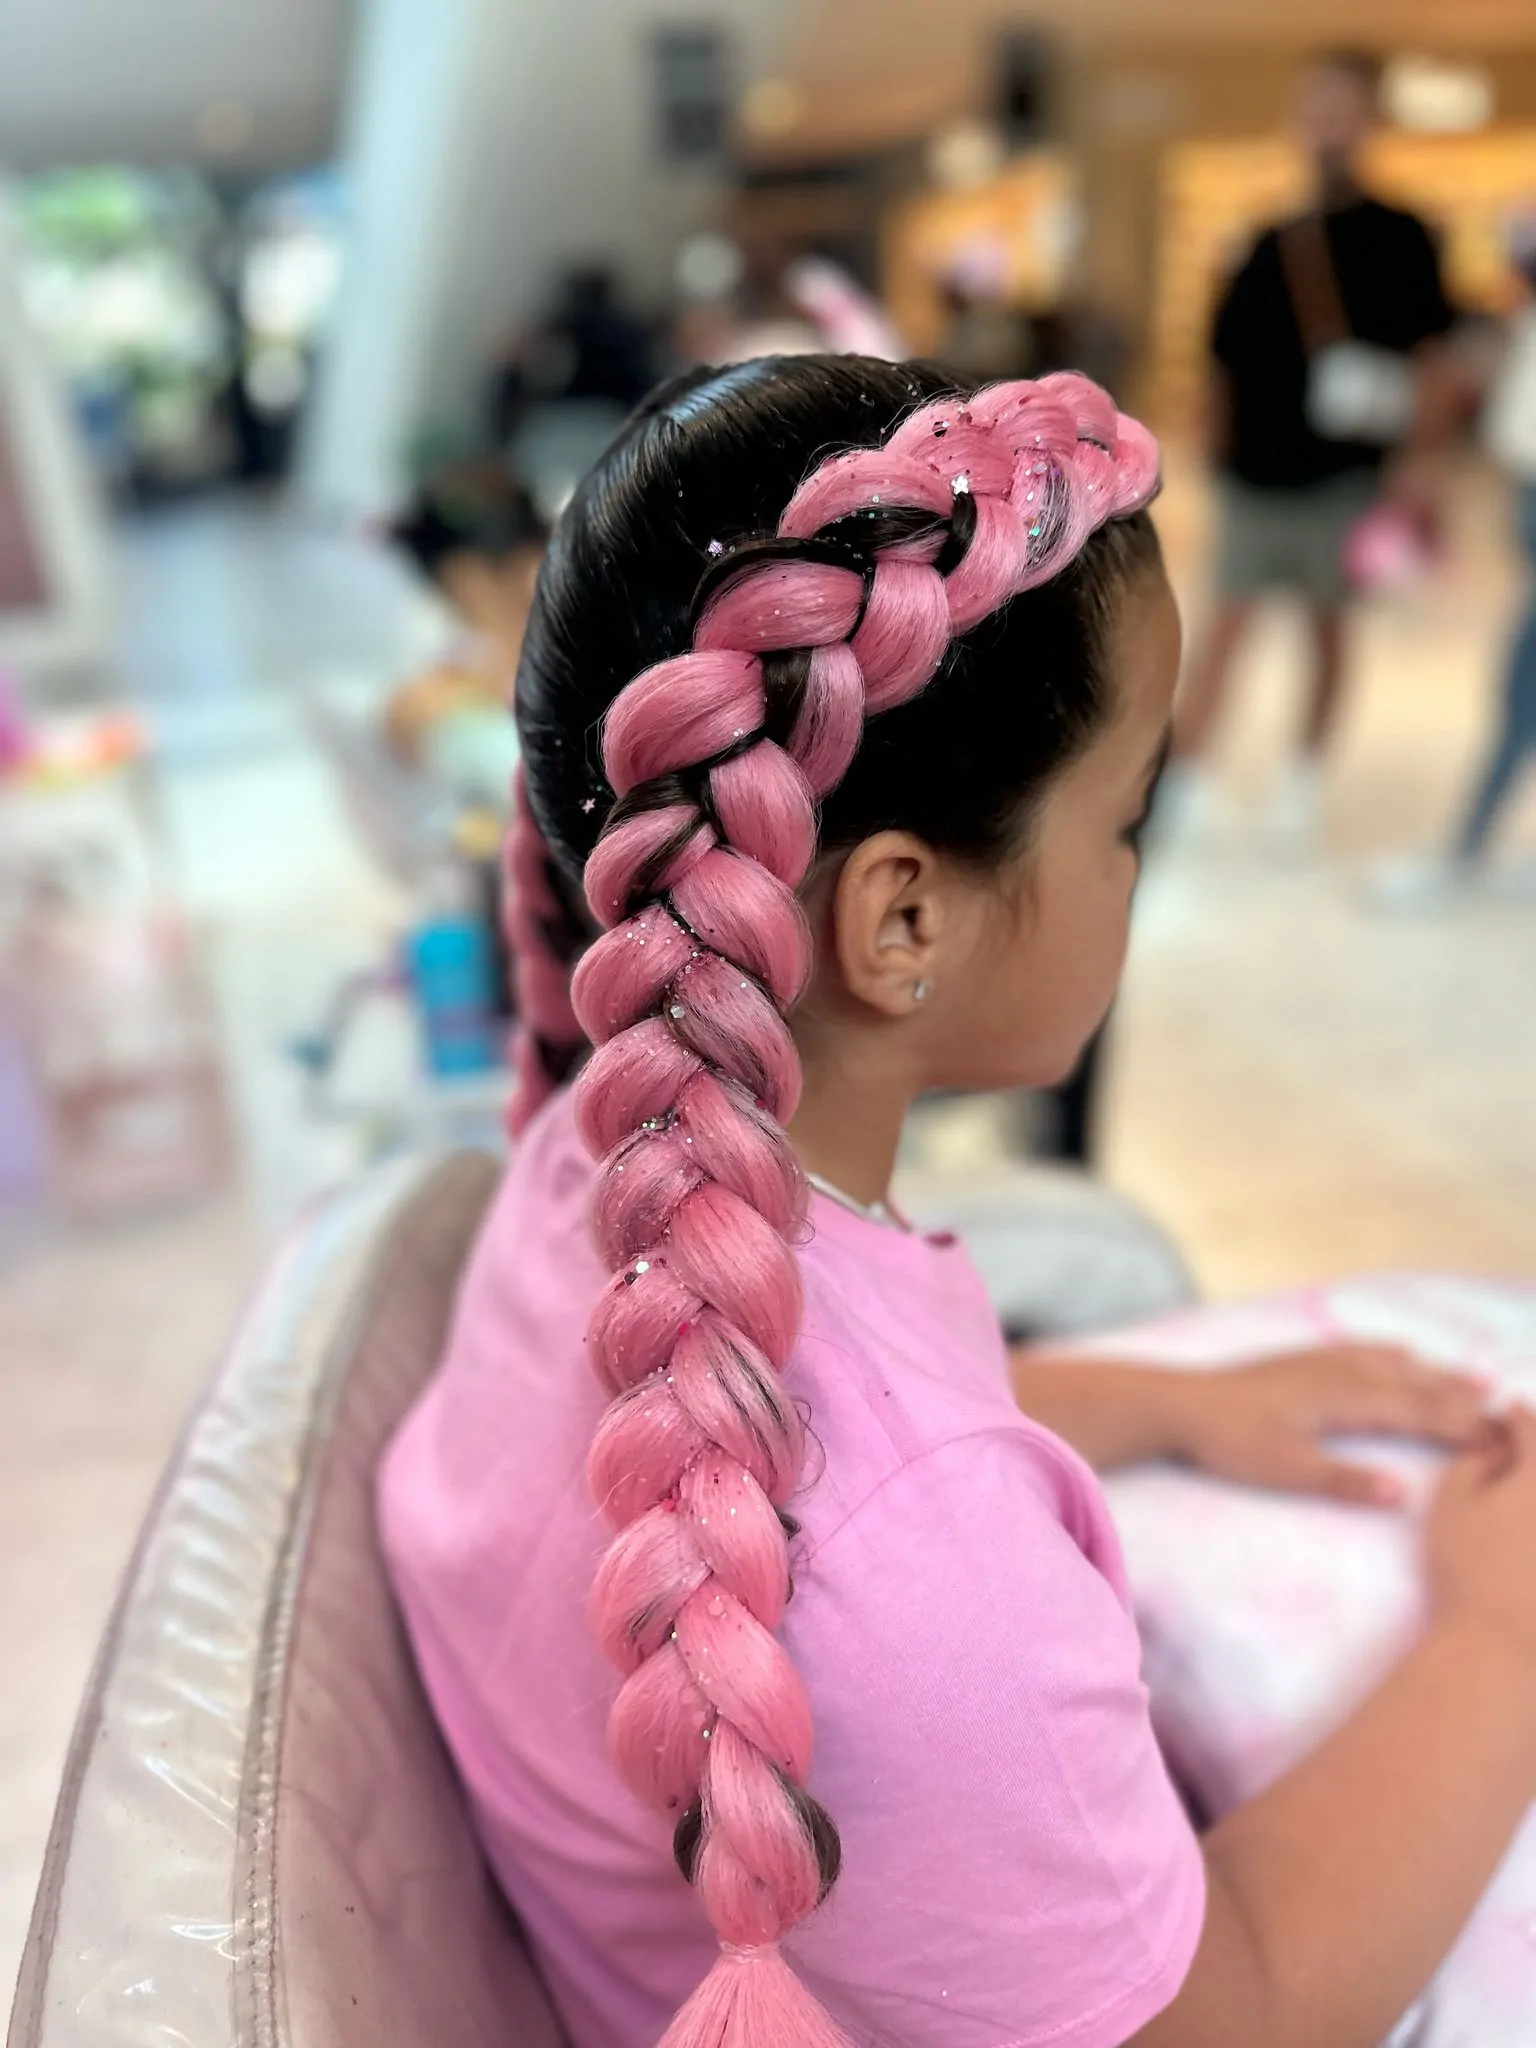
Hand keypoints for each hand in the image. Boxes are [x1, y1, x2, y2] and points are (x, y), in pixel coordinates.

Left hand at [1167, 1345, 1489, 1506]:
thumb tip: (1402, 1496)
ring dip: (1433, 1373)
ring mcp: (1319, 1362)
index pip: (1416, 1412)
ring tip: (1472, 1378)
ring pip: (1391, 1364)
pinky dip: (1389, 1352)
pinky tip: (1401, 1350)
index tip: (1500, 1438)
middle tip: (1503, 1409)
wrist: (1177, 1404)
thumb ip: (1344, 1482)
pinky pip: (1359, 1350)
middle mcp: (1338, 1372)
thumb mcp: (1285, 1470)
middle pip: (1412, 1385)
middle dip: (1459, 1398)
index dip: (1460, 1425)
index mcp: (1342, 1399)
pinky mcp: (1299, 1361)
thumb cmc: (1229, 1441)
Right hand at [1427, 1405, 1535, 1664]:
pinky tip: (1530, 1532)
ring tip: (1526, 1498)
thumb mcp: (1451, 1506)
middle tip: (1524, 1449)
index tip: (1509, 1409)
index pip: (1531, 1429)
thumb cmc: (1471, 1570)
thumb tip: (1494, 1449)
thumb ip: (1473, 1464)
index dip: (1517, 1416)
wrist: (1506, 1645)